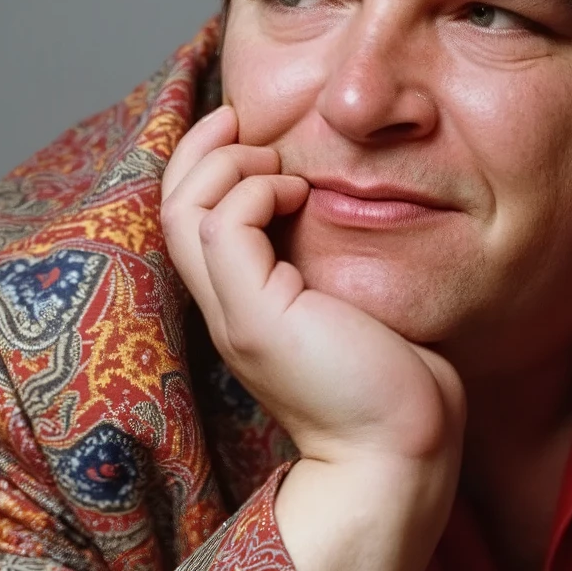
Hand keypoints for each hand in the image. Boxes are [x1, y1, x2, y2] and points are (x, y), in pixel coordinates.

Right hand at [160, 103, 464, 468]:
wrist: (400, 453)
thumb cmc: (397, 388)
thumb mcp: (357, 307)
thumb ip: (334, 263)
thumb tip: (346, 207)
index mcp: (246, 308)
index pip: (192, 223)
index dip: (205, 167)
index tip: (245, 131)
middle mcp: (228, 311)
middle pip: (171, 207)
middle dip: (199, 148)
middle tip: (240, 117)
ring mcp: (236, 315)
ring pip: (184, 209)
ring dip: (225, 163)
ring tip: (275, 158)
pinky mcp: (258, 317)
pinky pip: (224, 225)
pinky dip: (252, 190)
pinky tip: (297, 190)